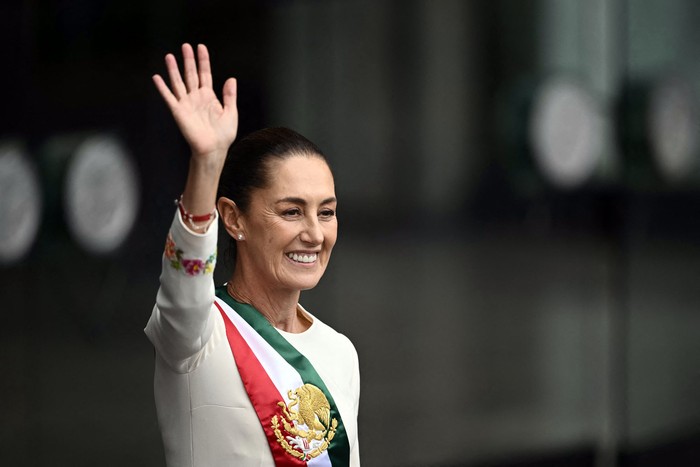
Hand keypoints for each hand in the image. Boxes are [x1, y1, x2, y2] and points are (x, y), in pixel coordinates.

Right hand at [152, 43, 237, 167]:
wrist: (214, 149)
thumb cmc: (224, 134)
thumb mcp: (231, 112)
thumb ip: (230, 95)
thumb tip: (231, 78)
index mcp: (209, 96)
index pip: (205, 74)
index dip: (203, 61)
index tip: (201, 47)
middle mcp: (196, 97)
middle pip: (191, 74)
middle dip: (188, 60)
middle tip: (185, 45)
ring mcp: (186, 104)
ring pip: (179, 82)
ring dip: (174, 69)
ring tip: (169, 56)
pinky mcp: (179, 112)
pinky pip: (169, 97)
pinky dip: (162, 88)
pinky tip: (156, 77)